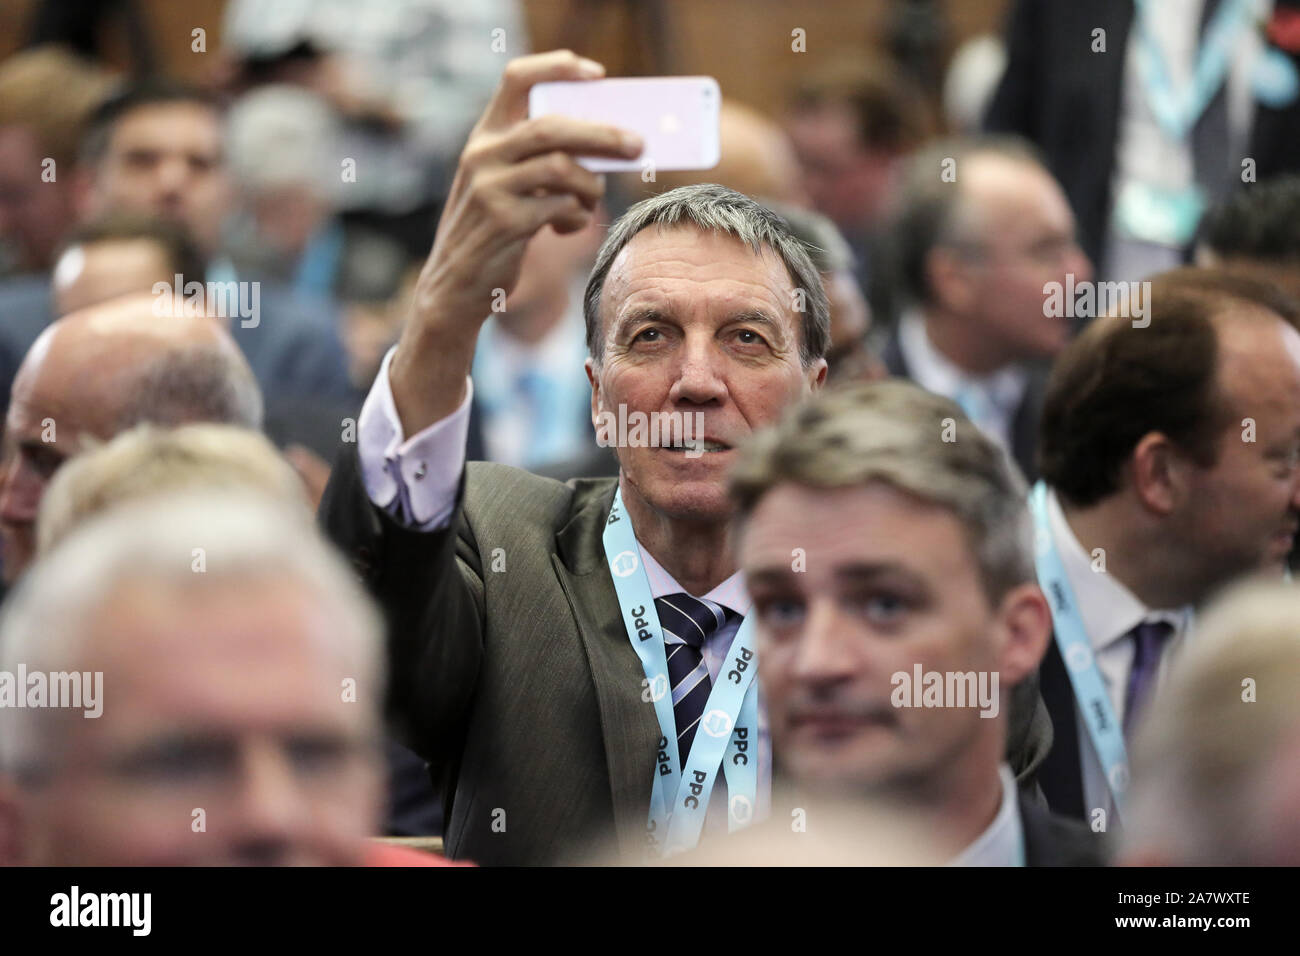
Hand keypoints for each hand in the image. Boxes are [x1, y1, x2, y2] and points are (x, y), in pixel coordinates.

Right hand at [390, 51, 641, 434]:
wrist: (455, 287)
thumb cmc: (493, 230)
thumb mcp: (505, 184)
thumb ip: (539, 159)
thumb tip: (609, 144)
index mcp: (484, 135)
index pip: (517, 78)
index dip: (558, 67)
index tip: (597, 75)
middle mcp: (482, 154)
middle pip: (553, 126)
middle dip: (603, 134)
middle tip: (638, 145)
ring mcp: (490, 188)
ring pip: (562, 167)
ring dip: (590, 185)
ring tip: (591, 200)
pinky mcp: (505, 222)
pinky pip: (560, 206)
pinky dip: (576, 215)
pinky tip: (569, 226)